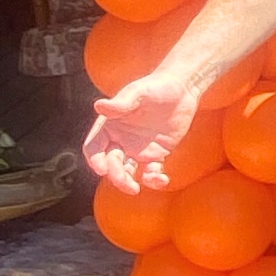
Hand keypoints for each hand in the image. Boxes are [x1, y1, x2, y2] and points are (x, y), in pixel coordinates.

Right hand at [83, 69, 200, 194]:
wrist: (182, 89)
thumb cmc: (156, 86)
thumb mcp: (138, 91)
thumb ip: (122, 102)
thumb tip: (99, 106)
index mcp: (108, 126)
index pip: (94, 148)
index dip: (95, 160)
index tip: (102, 169)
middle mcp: (119, 141)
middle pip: (110, 164)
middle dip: (115, 175)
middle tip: (126, 183)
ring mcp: (136, 150)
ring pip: (127, 172)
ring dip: (128, 183)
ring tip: (136, 189)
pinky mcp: (155, 155)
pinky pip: (150, 172)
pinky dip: (153, 179)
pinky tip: (162, 179)